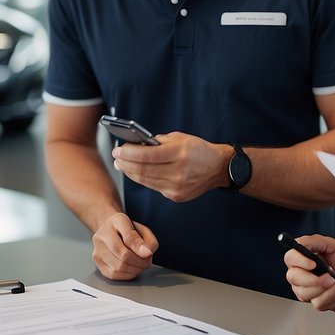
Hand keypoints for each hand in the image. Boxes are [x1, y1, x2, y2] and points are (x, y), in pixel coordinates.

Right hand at [90, 212, 157, 279]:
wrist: (111, 232)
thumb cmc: (127, 230)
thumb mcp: (140, 227)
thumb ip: (147, 239)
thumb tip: (147, 253)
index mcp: (114, 223)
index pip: (127, 239)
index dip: (140, 249)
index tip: (149, 253)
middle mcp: (101, 238)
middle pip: (123, 257)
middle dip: (140, 262)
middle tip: (148, 259)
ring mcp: (97, 253)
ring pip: (119, 268)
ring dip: (135, 269)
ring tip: (141, 263)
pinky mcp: (99, 266)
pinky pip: (115, 275)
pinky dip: (128, 274)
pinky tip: (132, 268)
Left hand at [112, 132, 227, 201]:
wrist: (218, 168)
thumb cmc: (198, 150)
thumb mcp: (180, 138)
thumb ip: (158, 142)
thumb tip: (137, 145)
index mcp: (179, 153)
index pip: (146, 155)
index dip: (128, 153)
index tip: (118, 150)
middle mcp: (178, 171)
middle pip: (142, 170)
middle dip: (125, 163)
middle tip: (116, 158)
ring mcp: (176, 186)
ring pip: (145, 181)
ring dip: (130, 173)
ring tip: (122, 165)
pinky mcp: (176, 196)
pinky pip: (154, 187)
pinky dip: (143, 180)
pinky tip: (136, 173)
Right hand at [284, 235, 334, 316]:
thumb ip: (314, 242)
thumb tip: (297, 243)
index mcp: (307, 262)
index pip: (290, 261)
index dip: (298, 263)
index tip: (312, 263)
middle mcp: (309, 280)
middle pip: (297, 285)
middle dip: (315, 283)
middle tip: (330, 278)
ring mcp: (319, 295)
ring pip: (313, 300)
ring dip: (332, 292)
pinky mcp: (331, 306)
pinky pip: (330, 307)